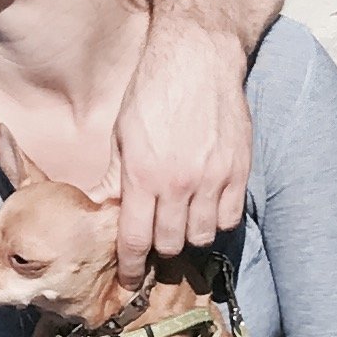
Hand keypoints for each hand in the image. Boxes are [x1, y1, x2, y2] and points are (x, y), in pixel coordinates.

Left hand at [112, 8, 252, 273]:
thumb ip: (114, 180)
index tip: (129, 278)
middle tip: (154, 240)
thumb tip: (97, 211)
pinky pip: (229, 217)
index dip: (130, 267)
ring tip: (180, 221)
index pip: (135, 241)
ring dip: (188, 234)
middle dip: (158, 248)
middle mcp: (180, 183)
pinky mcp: (239, 171)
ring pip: (202, 236)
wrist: (198, 58)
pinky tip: (205, 206)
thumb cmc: (153, 92)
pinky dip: (216, 220)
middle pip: (170, 244)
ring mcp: (214, 178)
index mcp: (143, 175)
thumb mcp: (122, 135)